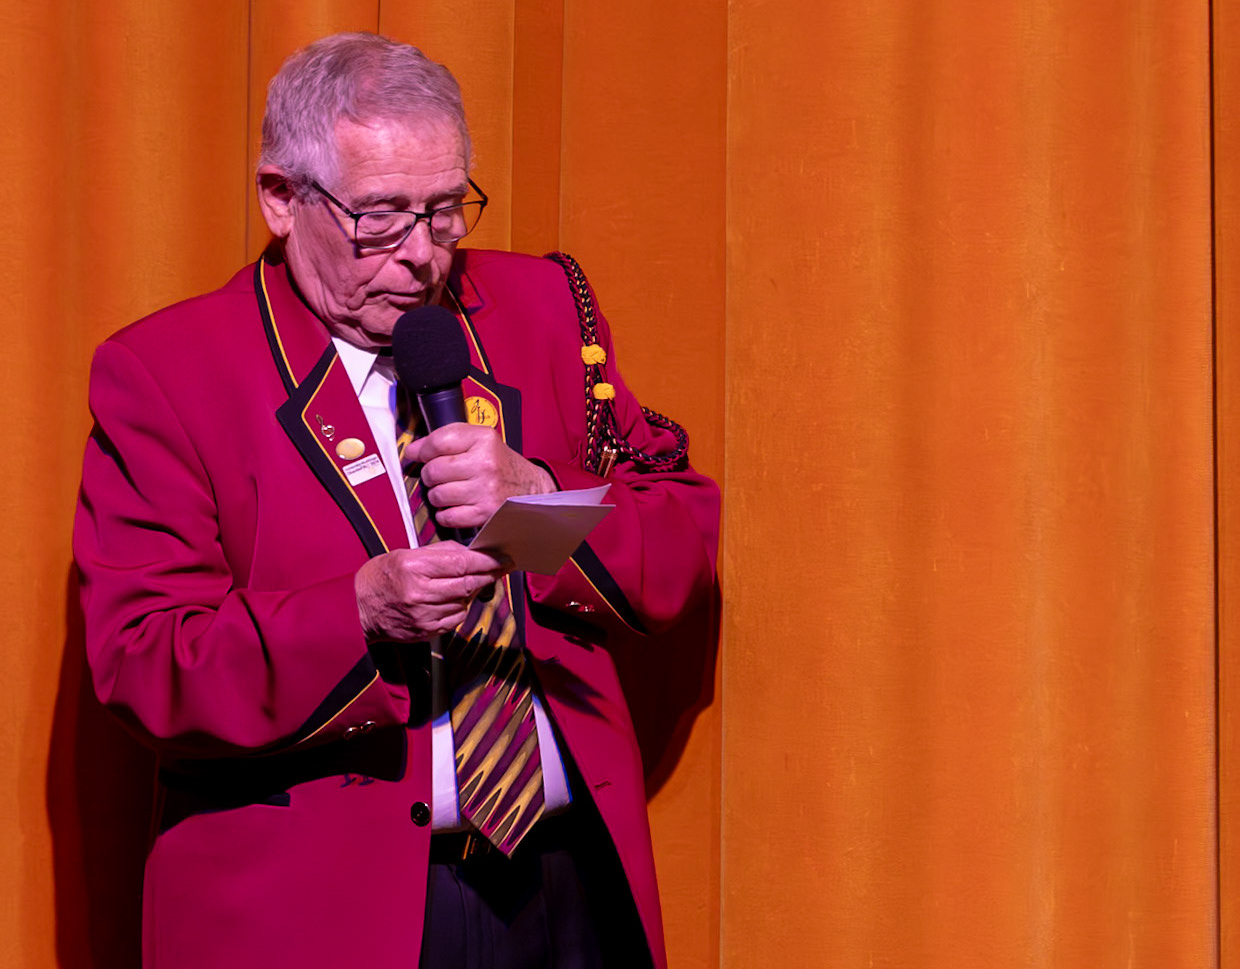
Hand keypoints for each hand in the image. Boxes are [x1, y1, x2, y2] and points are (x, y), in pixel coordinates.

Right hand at [355, 542, 508, 641]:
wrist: (356, 609)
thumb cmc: (381, 577)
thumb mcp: (405, 554)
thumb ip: (440, 552)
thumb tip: (471, 551)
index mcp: (414, 568)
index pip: (462, 563)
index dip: (486, 561)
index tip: (502, 558)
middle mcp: (420, 593)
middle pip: (467, 584)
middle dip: (488, 575)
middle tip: (501, 568)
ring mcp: (423, 615)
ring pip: (464, 602)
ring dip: (473, 591)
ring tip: (473, 581)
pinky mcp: (425, 631)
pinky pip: (455, 619)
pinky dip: (460, 608)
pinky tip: (455, 599)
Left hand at [404, 423, 556, 529]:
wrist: (532, 489)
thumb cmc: (501, 465)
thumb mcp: (480, 441)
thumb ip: (446, 438)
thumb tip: (412, 450)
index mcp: (483, 439)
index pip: (437, 442)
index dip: (422, 450)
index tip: (421, 455)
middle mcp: (485, 463)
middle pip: (433, 470)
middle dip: (430, 475)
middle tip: (441, 476)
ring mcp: (485, 490)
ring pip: (436, 495)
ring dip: (438, 495)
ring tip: (451, 491)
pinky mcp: (484, 513)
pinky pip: (446, 516)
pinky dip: (446, 514)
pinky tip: (457, 506)